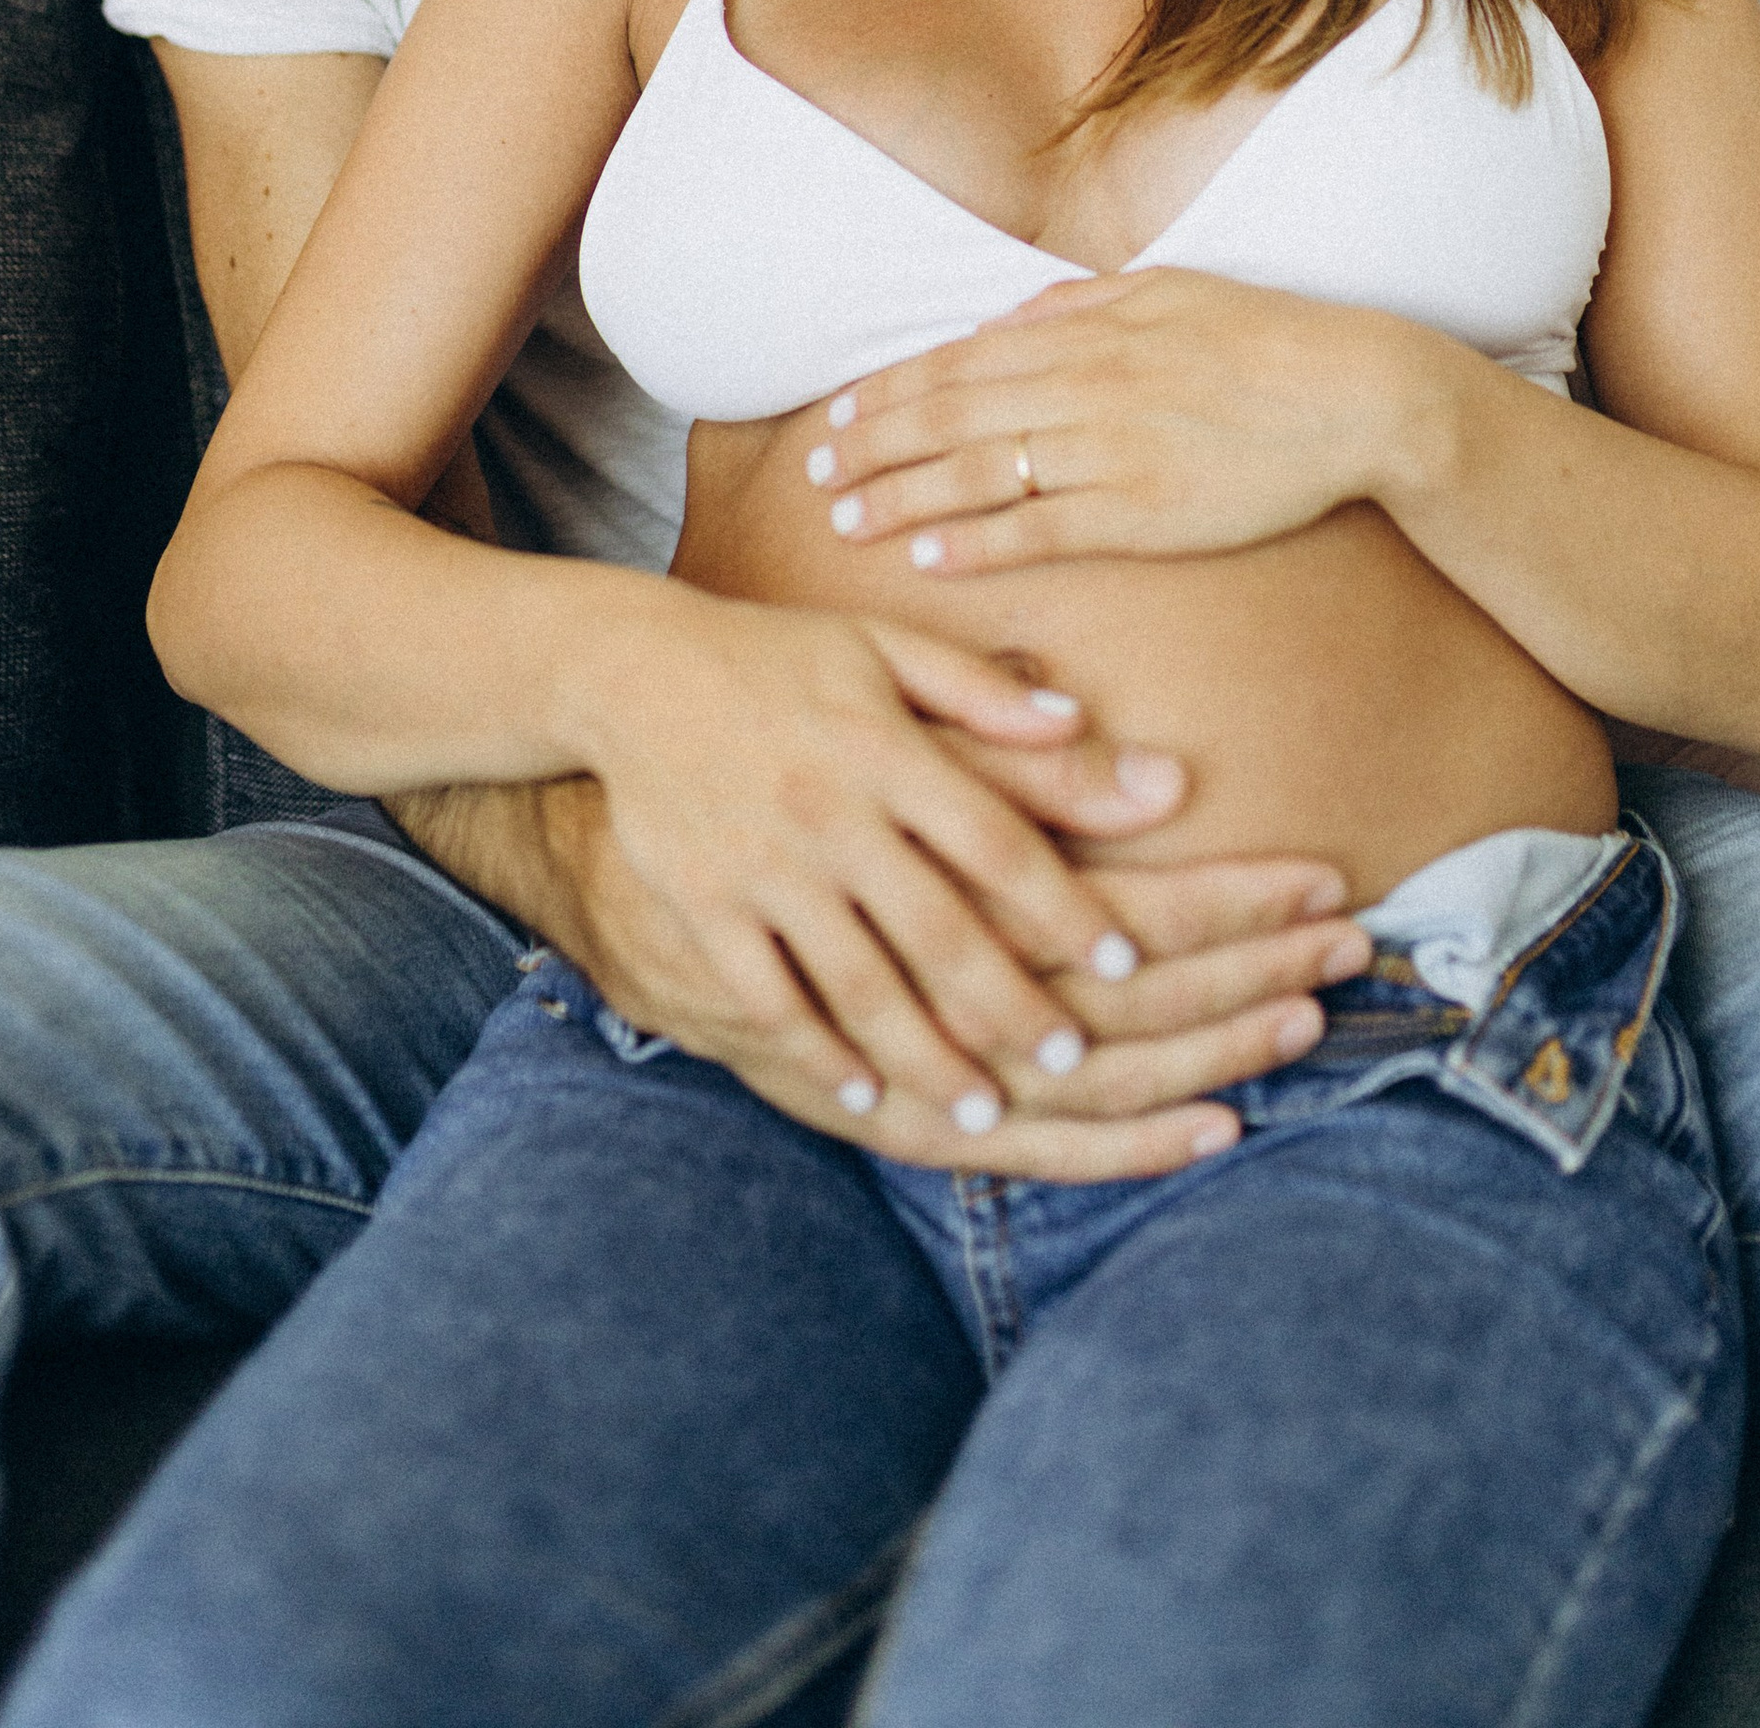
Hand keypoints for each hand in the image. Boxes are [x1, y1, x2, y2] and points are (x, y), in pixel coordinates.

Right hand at [565, 584, 1351, 1161]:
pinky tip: (863, 1094)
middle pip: (940, 930)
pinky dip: (818, 1052)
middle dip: (1012, 1007)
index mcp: (887, 747)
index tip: (1128, 959)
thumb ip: (983, 691)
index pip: (997, 839)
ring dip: (927, 1055)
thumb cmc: (779, 659)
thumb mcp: (883, 648)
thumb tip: (1083, 720)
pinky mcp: (704, 906)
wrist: (631, 672)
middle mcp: (831, 812)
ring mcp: (762, 867)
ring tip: (983, 1111)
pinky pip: (769, 997)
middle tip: (1074, 1061)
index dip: (1067, 905)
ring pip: (859, 983)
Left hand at [810, 268, 1440, 579]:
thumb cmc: (1266, 340)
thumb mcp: (1169, 290)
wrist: (1355, 394)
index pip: (961, 359)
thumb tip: (1012, 315)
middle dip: (873, 442)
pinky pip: (1040, 530)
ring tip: (845, 519)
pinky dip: (977, 544)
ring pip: (978, 472)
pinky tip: (927, 558)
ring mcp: (1110, 448)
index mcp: (1087, 329)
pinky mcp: (1143, 510)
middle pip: (950, 414)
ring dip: (902, 496)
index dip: (893, 388)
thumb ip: (1084, 304)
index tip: (841, 410)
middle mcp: (1084, 383)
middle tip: (815, 471)